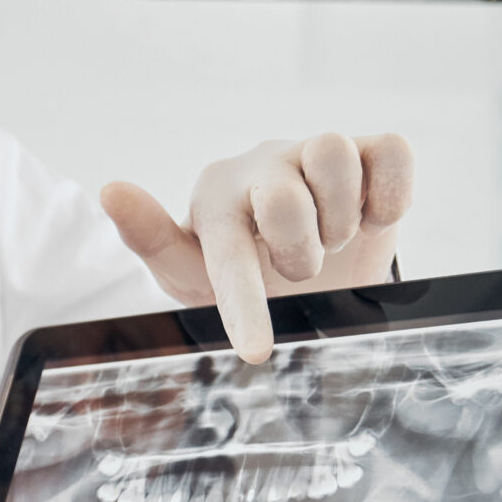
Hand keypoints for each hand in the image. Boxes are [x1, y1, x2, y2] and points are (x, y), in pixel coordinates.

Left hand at [101, 133, 414, 362]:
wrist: (313, 271)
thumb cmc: (246, 269)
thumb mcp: (193, 273)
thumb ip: (152, 240)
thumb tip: (110, 189)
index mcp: (217, 195)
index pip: (228, 246)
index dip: (245, 302)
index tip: (257, 350)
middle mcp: (265, 165)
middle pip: (286, 198)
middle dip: (299, 254)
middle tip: (299, 270)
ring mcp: (318, 152)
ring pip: (334, 157)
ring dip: (342, 221)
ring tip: (332, 240)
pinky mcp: (372, 150)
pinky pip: (392, 152)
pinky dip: (391, 194)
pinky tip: (372, 218)